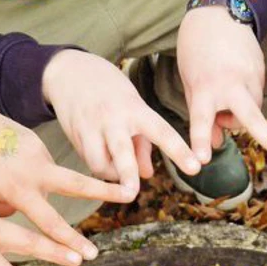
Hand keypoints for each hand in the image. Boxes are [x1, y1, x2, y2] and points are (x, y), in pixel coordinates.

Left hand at [0, 105, 131, 260]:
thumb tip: (16, 217)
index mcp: (16, 188)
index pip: (48, 221)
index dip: (67, 242)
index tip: (84, 257)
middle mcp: (32, 169)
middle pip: (75, 185)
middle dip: (103, 193)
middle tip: (129, 197)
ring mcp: (36, 151)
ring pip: (57, 176)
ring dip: (73, 186)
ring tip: (104, 189)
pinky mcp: (34, 141)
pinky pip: (42, 165)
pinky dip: (37, 174)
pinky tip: (15, 170)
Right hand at [43, 50, 199, 195]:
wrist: (71, 72)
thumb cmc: (112, 93)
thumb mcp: (133, 109)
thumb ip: (142, 143)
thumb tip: (147, 176)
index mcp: (135, 109)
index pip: (162, 132)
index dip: (179, 152)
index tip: (196, 168)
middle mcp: (113, 118)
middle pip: (122, 152)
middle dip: (127, 174)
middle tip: (132, 193)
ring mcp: (91, 127)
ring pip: (99, 164)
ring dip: (111, 177)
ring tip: (119, 177)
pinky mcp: (74, 136)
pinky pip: (88, 161)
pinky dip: (99, 168)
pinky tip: (104, 161)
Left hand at [177, 7, 266, 164]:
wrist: (216, 16)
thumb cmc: (196, 53)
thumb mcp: (191, 85)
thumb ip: (203, 117)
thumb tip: (217, 145)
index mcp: (204, 88)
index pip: (201, 120)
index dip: (201, 141)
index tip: (202, 160)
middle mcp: (230, 85)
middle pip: (251, 118)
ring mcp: (251, 78)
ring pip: (253, 114)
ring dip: (241, 117)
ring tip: (224, 100)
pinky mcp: (262, 73)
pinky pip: (256, 99)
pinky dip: (247, 102)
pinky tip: (236, 87)